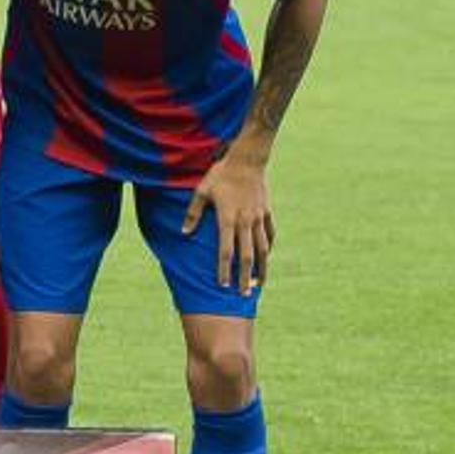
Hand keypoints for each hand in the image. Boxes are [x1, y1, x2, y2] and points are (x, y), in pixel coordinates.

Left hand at [179, 151, 272, 291]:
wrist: (247, 159)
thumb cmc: (220, 175)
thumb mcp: (201, 192)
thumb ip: (193, 214)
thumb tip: (184, 233)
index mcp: (228, 219)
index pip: (225, 251)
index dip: (224, 269)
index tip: (222, 285)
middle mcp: (246, 222)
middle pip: (247, 256)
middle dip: (246, 276)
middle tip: (244, 294)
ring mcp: (259, 218)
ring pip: (263, 249)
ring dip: (261, 267)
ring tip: (259, 283)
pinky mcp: (267, 212)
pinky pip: (270, 234)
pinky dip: (268, 247)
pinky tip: (267, 257)